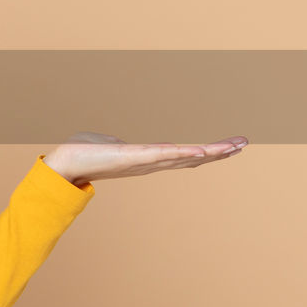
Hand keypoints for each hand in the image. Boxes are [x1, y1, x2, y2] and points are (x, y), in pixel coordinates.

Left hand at [42, 132, 248, 184]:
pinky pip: (162, 155)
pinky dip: (182, 153)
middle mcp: (150, 163)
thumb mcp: (106, 143)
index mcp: (147, 159)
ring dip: (209, 152)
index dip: (207, 152)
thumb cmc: (82, 154)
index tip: (229, 146)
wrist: (62, 165)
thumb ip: (115, 143)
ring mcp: (143, 162)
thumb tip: (116, 141)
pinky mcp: (132, 157)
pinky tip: (201, 150)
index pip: (184, 155)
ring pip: (183, 156)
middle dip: (218, 152)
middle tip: (244, 143)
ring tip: (233, 146)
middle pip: (191, 157)